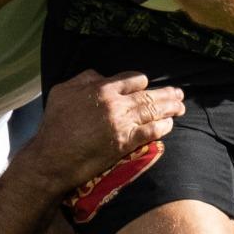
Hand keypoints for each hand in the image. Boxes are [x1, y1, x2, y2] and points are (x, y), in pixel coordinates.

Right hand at [29, 71, 185, 186]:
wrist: (52, 157)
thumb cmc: (54, 125)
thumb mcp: (62, 91)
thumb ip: (84, 79)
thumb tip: (101, 76)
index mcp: (100, 87)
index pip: (133, 79)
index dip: (143, 83)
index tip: (147, 87)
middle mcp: (114, 102)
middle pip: (148, 94)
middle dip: (167, 93)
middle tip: (179, 94)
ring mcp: (121, 122)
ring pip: (153, 110)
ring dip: (170, 108)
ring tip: (181, 107)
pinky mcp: (125, 142)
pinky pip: (151, 131)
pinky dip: (163, 127)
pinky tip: (169, 125)